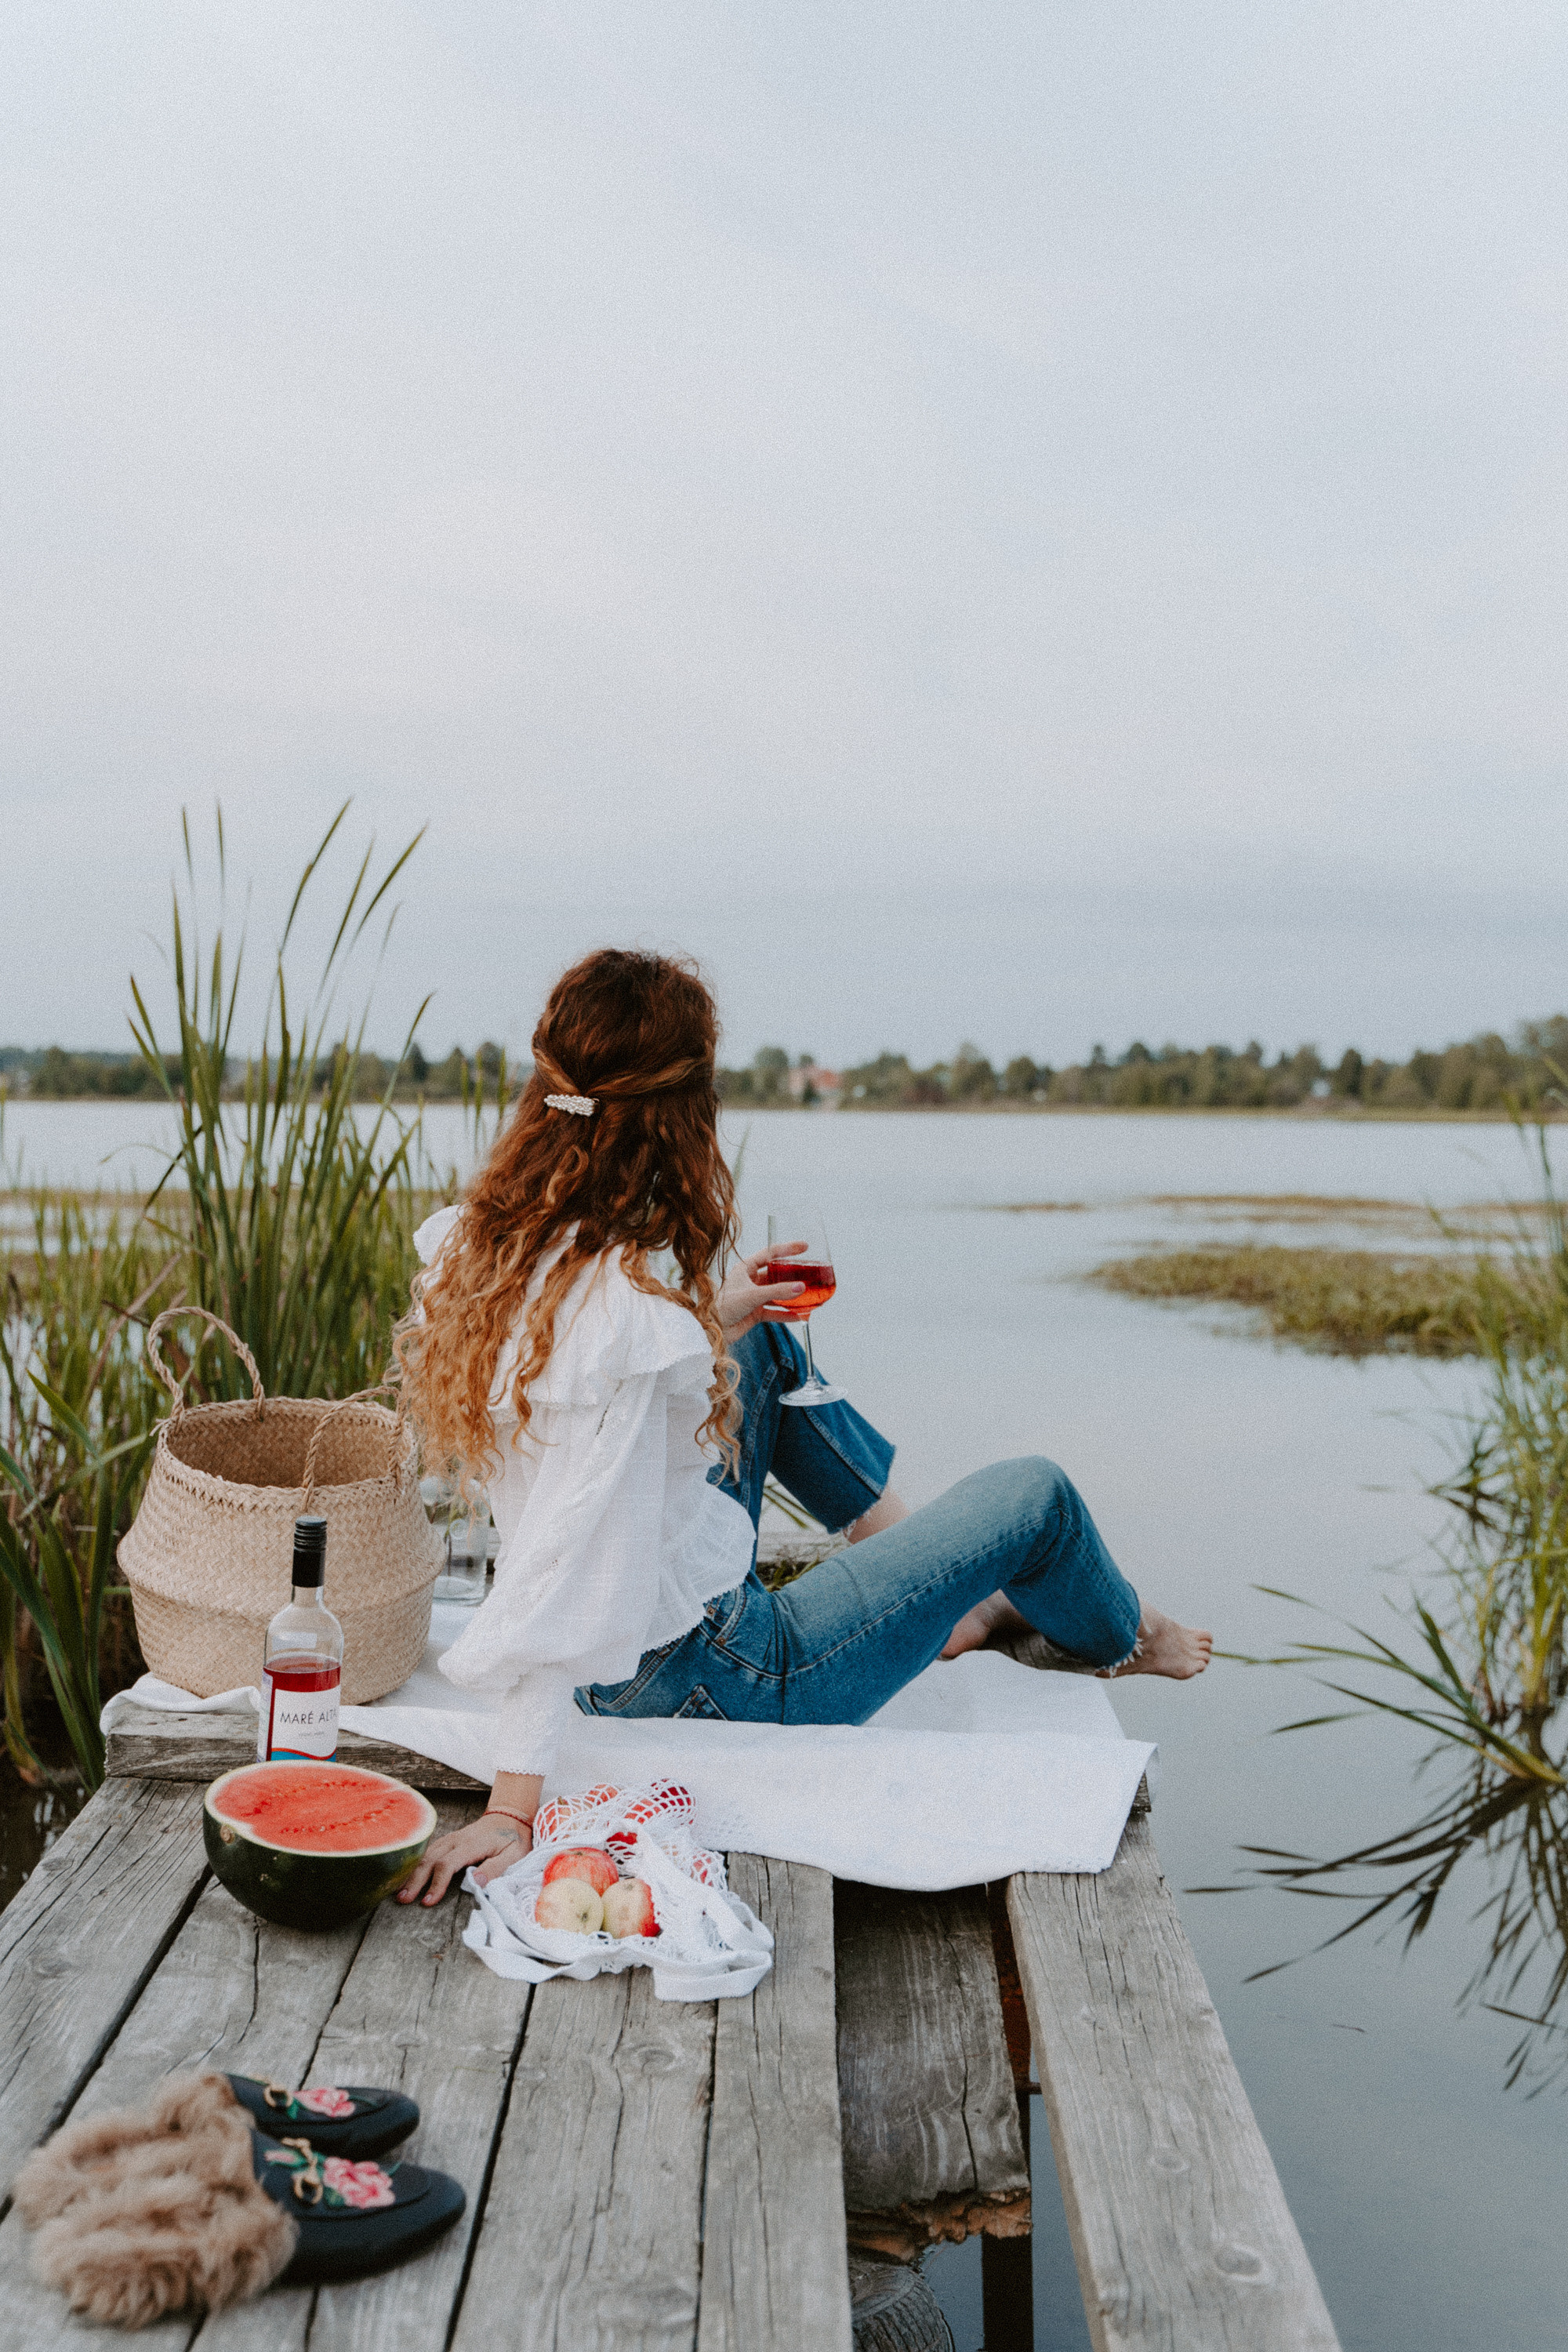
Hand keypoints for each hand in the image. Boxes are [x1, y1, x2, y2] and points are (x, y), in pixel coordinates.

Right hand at [398, 1812, 531, 1905]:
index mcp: (472, 1843)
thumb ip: (496, 1868)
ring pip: (426, 1854)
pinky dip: (417, 1864)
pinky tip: (410, 1877)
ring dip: (413, 1873)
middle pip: (431, 1858)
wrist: (509, 1816)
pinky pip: (429, 1851)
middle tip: (403, 1899)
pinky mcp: (449, 1840)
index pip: (448, 1863)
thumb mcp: (515, 1854)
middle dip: (415, 1880)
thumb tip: (475, 1882)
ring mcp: (451, 1838)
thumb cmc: (513, 1838)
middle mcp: (457, 1839)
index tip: (429, 1901)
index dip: (437, 1883)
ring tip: (401, 1892)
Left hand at [716, 1245, 805, 1339]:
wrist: (712, 1331)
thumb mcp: (752, 1295)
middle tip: (810, 1273)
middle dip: (793, 1275)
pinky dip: (786, 1314)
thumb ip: (777, 1291)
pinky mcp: (755, 1313)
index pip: (769, 1254)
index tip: (804, 1247)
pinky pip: (775, 1311)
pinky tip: (799, 1316)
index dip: (787, 1249)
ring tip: (808, 1295)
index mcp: (745, 1269)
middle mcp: (750, 1281)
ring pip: (777, 1294)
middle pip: (776, 1275)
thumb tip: (800, 1288)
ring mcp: (754, 1297)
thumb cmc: (723, 1307)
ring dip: (791, 1296)